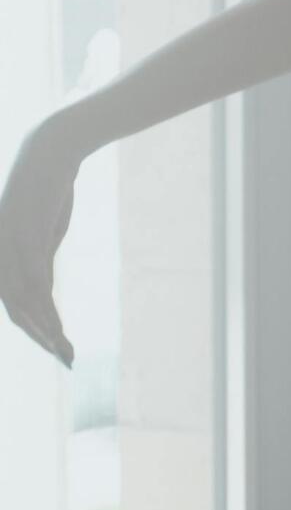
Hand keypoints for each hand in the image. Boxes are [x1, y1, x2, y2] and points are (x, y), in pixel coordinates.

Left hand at [0, 120, 78, 366]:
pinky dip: (45, 307)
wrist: (51, 151)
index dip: (34, 330)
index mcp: (2, 255)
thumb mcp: (44, 233)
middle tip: (65, 358)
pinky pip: (34, 281)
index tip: (59, 348)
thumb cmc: (48, 190)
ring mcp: (9, 246)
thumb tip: (42, 292)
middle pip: (16, 309)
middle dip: (39, 338)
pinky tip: (57, 326)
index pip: (15, 304)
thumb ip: (39, 261)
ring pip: (23, 302)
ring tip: (65, 350)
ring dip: (45, 330)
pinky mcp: (25, 236)